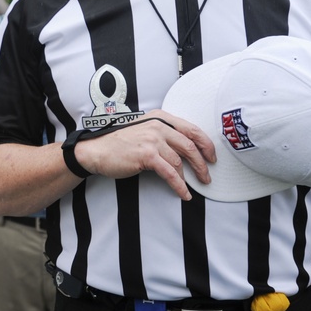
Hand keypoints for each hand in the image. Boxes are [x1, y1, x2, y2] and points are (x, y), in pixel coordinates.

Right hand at [76, 111, 215, 200]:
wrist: (98, 151)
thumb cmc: (120, 143)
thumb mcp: (144, 129)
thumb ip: (164, 133)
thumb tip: (186, 148)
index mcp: (160, 118)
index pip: (191, 129)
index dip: (205, 144)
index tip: (211, 156)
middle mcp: (158, 126)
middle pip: (190, 145)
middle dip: (202, 163)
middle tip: (207, 175)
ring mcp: (152, 140)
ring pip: (180, 161)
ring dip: (190, 177)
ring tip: (193, 187)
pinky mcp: (147, 156)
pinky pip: (170, 173)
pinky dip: (179, 185)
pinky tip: (184, 193)